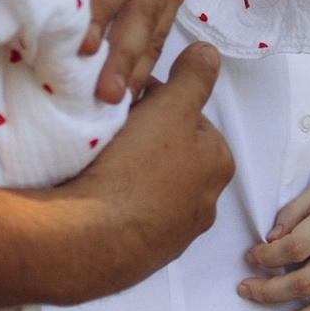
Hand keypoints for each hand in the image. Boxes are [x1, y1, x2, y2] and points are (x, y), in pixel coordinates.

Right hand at [29, 46, 233, 300]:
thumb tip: (209, 54)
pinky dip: (118, 204)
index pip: (191, 119)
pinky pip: (130, 218)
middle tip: (116, 129)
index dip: (159, 103)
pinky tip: (97, 194)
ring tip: (102, 162)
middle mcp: (205, 204)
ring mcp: (173, 235)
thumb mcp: (169, 108)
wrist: (92, 240)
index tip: (131, 100)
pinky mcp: (141, 256)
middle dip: (149, 139)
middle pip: (173, 155)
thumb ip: (193, 78)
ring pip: (152, 187)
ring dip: (133, 173)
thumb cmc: (136, 169)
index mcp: (217, 164)